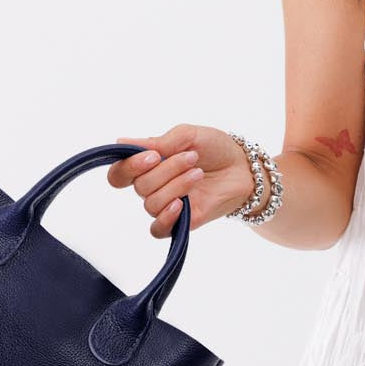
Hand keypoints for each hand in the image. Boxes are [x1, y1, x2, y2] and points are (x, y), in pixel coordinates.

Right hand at [106, 124, 255, 238]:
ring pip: (152, 203)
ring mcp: (167, 205)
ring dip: (176, 185)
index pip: (119, 173)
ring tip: (198, 173)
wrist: (244, 168)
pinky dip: (166, 217)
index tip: (153, 155)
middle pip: (140, 186)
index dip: (130, 166)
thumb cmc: (215, 149)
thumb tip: (121, 142)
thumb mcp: (188, 135)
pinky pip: (158, 229)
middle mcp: (153, 186)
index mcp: (149, 165)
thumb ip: (158, 141)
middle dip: (167, 170)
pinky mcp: (181, 222)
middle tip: (192, 157)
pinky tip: (181, 204)